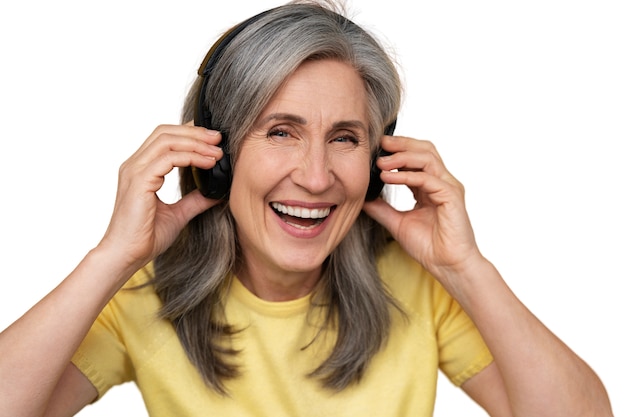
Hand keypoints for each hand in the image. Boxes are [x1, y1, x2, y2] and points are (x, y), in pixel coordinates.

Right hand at [98, 123, 223, 271]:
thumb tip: (215, 192)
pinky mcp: (139, 181)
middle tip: (219, 138)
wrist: (127, 255)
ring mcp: (135, 171)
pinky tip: (208, 163)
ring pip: (167, 141)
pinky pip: (168, 159)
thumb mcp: (178, 214)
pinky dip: (191, 156)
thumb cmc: (146, 237)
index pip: (163, 138)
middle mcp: (134, 165)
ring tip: (217, 151)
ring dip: (196, 142)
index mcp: (140, 169)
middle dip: (195, 131)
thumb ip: (195, 201)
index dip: (189, 132)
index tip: (213, 140)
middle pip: (165, 132)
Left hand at [363, 135, 482, 283]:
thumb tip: (362, 198)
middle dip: (402, 144)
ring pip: (427, 158)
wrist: (447, 266)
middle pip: (424, 150)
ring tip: (381, 162)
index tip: (377, 148)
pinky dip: (407, 175)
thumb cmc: (429, 247)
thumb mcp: (397, 223)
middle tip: (380, 144)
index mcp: (430, 186)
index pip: (415, 157)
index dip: (397, 150)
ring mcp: (448, 187)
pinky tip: (389, 177)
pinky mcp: (452, 196)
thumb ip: (381, 209)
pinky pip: (428, 178)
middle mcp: (441, 183)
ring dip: (402, 156)